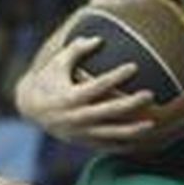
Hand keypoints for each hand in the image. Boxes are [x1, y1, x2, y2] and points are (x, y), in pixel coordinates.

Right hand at [14, 35, 156, 150]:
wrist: (31, 109)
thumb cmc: (48, 79)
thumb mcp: (58, 62)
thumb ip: (77, 49)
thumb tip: (99, 38)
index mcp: (71, 97)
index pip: (99, 86)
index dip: (117, 76)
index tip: (134, 66)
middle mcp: (78, 117)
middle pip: (110, 111)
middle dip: (132, 104)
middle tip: (150, 95)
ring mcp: (82, 132)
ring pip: (112, 134)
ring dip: (133, 130)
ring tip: (152, 123)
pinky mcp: (84, 141)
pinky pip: (108, 145)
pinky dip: (125, 144)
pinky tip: (142, 140)